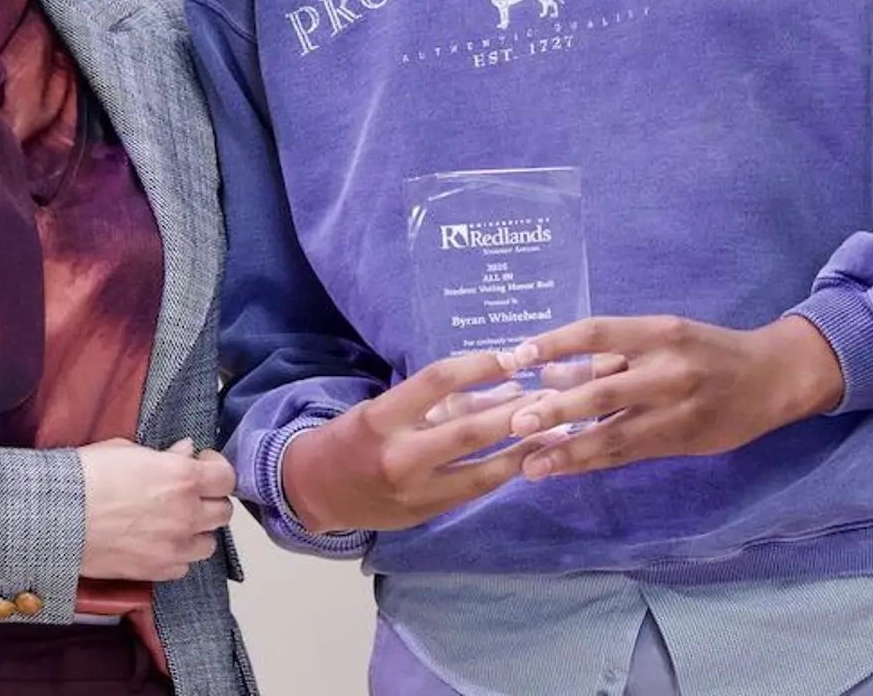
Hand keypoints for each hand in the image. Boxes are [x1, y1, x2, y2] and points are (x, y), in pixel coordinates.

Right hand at [77, 438, 235, 581]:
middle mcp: (187, 513)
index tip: (202, 465)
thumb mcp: (127, 450)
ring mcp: (175, 546)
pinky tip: (159, 544)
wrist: (58, 516)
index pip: (227, 477)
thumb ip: (164, 455)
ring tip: (175, 523)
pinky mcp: (158, 571)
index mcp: (183, 477)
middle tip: (190, 495)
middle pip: (223, 512)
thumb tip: (185, 452)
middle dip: (209, 501)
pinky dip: (177, 556)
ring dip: (197, 532)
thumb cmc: (87, 476)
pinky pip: (184, 566)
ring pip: (209, 544)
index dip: (216, 469)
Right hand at [279, 350, 546, 534]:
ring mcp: (416, 490)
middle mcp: (400, 455)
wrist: (314, 493)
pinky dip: (506, 472)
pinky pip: (476, 491)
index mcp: (382, 417)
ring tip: (558, 430)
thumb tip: (495, 388)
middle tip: (551, 395)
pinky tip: (531, 458)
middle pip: (470, 430)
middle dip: (516, 412)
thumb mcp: (380, 410)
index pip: (438, 380)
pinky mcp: (428, 513)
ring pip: (483, 470)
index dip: (480, 366)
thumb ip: (432, 404)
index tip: (513, 358)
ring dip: (524, 449)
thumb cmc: (350, 440)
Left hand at [503, 315, 844, 477]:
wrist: (771, 378)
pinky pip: (628, 453)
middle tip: (515, 422)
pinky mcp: (680, 440)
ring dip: (568, 450)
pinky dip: (592, 462)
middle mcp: (666, 369)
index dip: (555, 344)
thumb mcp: (664, 335)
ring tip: (529, 465)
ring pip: (613, 433)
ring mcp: (675, 410)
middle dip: (556, 408)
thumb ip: (614, 354)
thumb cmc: (707, 351)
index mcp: (658, 332)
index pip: (597, 333)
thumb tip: (550, 373)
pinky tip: (561, 469)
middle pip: (602, 389)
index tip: (516, 357)